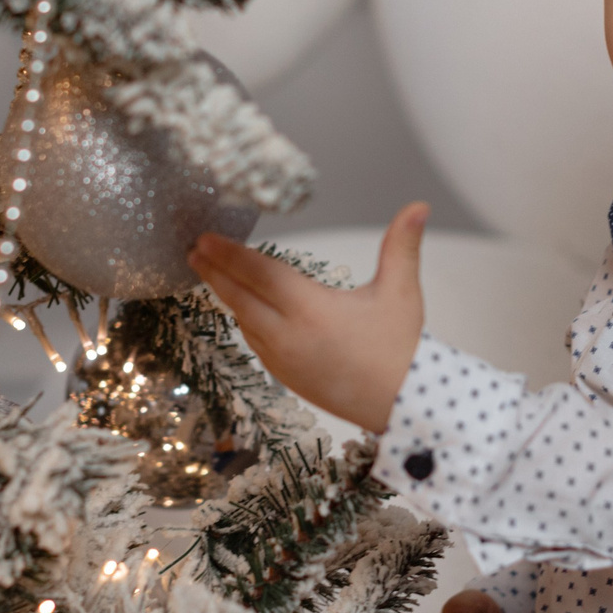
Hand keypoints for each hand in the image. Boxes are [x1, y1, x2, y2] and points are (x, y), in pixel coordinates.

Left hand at [188, 203, 428, 432]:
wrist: (402, 406)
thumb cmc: (401, 348)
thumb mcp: (402, 292)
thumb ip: (402, 245)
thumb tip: (419, 205)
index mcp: (311, 310)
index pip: (259, 274)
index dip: (229, 254)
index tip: (205, 239)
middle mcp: (288, 336)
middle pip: (239, 297)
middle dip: (214, 271)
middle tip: (193, 249)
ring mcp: (282, 360)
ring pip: (243, 321)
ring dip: (226, 295)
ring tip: (210, 272)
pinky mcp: (285, 377)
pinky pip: (254, 342)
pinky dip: (244, 320)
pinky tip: (241, 308)